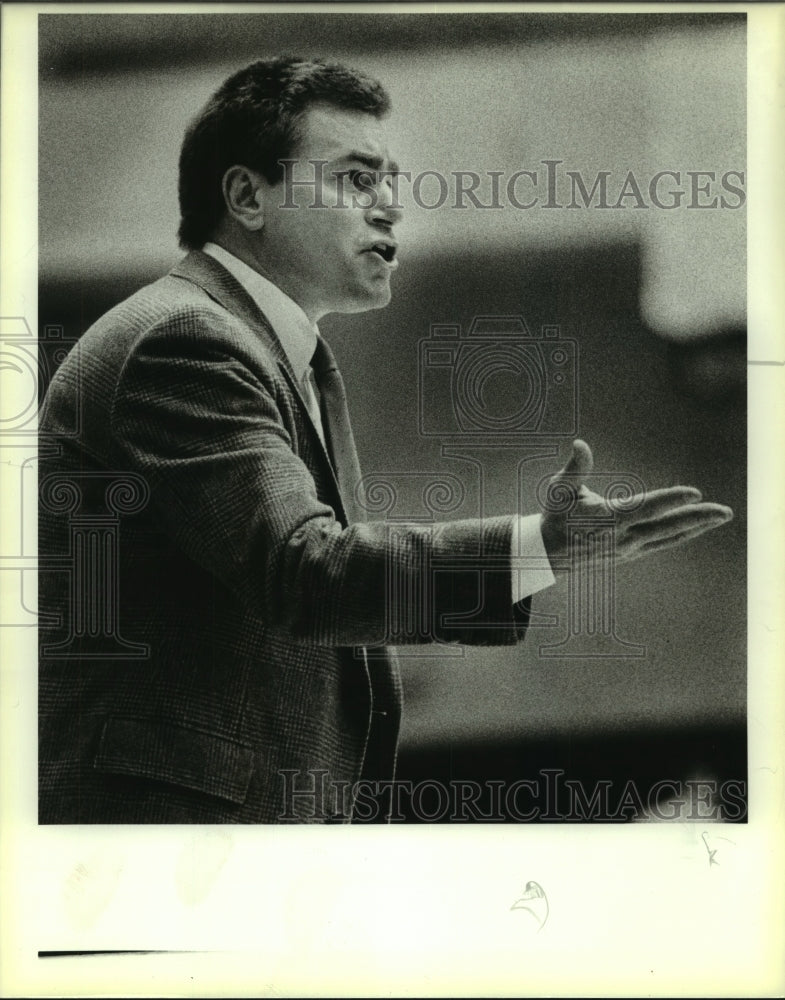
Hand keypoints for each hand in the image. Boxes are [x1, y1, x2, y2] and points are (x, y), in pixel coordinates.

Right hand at [540, 440, 733, 569]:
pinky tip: (698, 527)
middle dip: (698, 518)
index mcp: (608, 519)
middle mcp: (624, 537)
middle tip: (725, 511)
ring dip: (698, 527)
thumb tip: (580, 444)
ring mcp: (630, 548)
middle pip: (668, 527)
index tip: (695, 492)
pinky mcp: (633, 552)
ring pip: (670, 536)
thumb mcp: (559, 489)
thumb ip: (575, 467)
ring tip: (721, 517)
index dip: (672, 500)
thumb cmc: (557, 515)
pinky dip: (683, 534)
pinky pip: (664, 542)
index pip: (646, 508)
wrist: (551, 553)